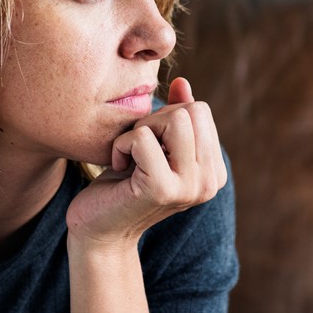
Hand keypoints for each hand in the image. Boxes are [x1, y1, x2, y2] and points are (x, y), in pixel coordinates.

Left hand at [66, 77, 227, 248]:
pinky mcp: (162, 189)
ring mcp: (189, 187)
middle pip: (191, 110)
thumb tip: (182, 83)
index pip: (201, 110)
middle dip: (155, 119)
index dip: (166, 117)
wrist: (98, 229)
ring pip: (175, 119)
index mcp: (214, 171)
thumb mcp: (153, 145)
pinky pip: (143, 138)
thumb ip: (174, 116)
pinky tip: (119, 167)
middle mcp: (210, 182)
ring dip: (141, 130)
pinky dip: (122, 145)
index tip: (150, 146)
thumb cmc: (123, 184)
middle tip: (137, 149)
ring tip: (131, 156)